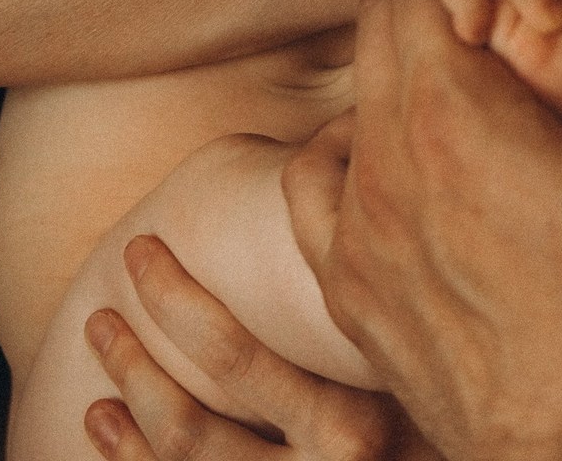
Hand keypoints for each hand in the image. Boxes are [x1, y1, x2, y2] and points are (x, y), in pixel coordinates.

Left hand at [83, 235, 437, 460]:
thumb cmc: (461, 377)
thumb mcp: (435, 336)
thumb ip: (387, 256)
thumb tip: (351, 132)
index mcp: (362, 417)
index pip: (238, 360)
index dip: (174, 298)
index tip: (141, 244)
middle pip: (195, 416)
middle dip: (141, 341)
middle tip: (121, 272)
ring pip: (183, 456)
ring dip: (130, 389)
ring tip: (101, 333)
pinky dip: (127, 458)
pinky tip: (103, 418)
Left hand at [285, 0, 561, 460]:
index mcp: (458, 120)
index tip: (537, 6)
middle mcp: (384, 163)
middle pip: (384, 31)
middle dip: (447, 15)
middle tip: (520, 45)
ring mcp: (355, 231)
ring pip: (356, 98)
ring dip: (407, 80)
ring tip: (481, 107)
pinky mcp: (350, 290)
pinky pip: (318, 182)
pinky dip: (356, 153)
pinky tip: (415, 171)